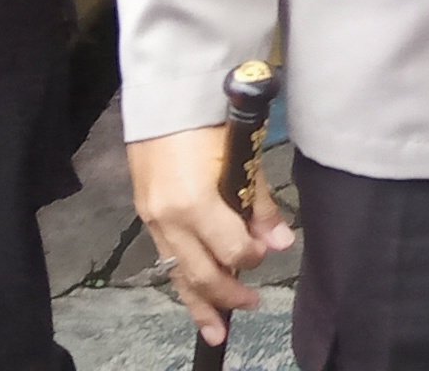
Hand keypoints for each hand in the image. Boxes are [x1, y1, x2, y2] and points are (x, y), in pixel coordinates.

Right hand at [129, 123, 294, 345]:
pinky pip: (168, 259)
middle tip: (250, 305)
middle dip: (227, 296)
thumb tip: (281, 243)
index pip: (230, 248)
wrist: (165, 97)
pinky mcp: (147, 216)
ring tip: (216, 331)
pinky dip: (183, 280)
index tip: (266, 254)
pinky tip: (195, 297)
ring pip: (177, 274)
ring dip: (199, 304)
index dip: (252, 255)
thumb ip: (260, 203)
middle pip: (200, 273)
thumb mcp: (242, 155)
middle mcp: (170, 218)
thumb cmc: (209, 120)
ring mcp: (154, 219)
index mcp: (195, 201)